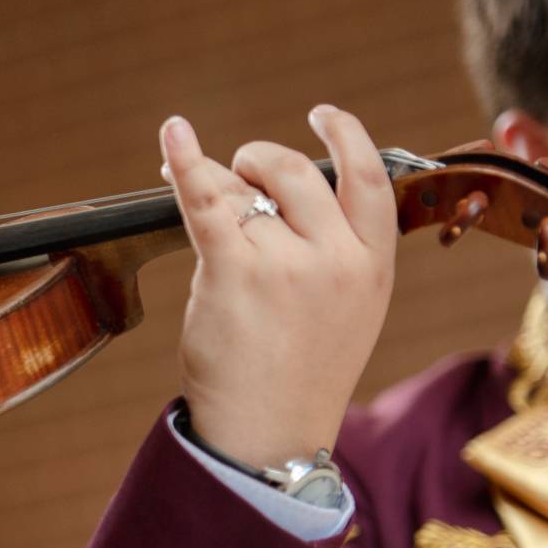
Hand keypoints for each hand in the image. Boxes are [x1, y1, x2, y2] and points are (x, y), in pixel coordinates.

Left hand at [159, 104, 396, 464]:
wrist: (270, 432)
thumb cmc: (298, 371)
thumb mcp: (345, 308)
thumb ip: (329, 249)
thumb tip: (268, 183)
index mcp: (373, 265)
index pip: (370, 179)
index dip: (347, 136)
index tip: (322, 115)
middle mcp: (336, 260)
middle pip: (295, 173)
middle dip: (260, 162)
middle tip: (239, 173)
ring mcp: (287, 266)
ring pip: (240, 195)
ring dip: (217, 189)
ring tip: (203, 199)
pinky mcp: (234, 274)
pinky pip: (206, 203)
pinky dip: (187, 163)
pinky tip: (174, 133)